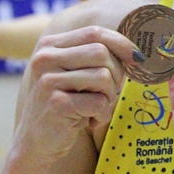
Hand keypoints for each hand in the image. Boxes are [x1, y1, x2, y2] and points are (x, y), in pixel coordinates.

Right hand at [14, 26, 140, 163]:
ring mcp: (48, 81)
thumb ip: (95, 57)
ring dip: (109, 97)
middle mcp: (45, 58)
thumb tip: (136, 54)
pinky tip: (89, 121)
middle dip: (115, 74)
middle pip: (101, 52)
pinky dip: (102, 114)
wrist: (37, 141)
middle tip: (108, 93)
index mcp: (49, 45)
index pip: (94, 32)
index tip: (136, 58)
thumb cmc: (66, 105)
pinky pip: (99, 102)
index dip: (121, 43)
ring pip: (103, 76)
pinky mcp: (57, 104)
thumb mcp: (75, 74)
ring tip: (96, 108)